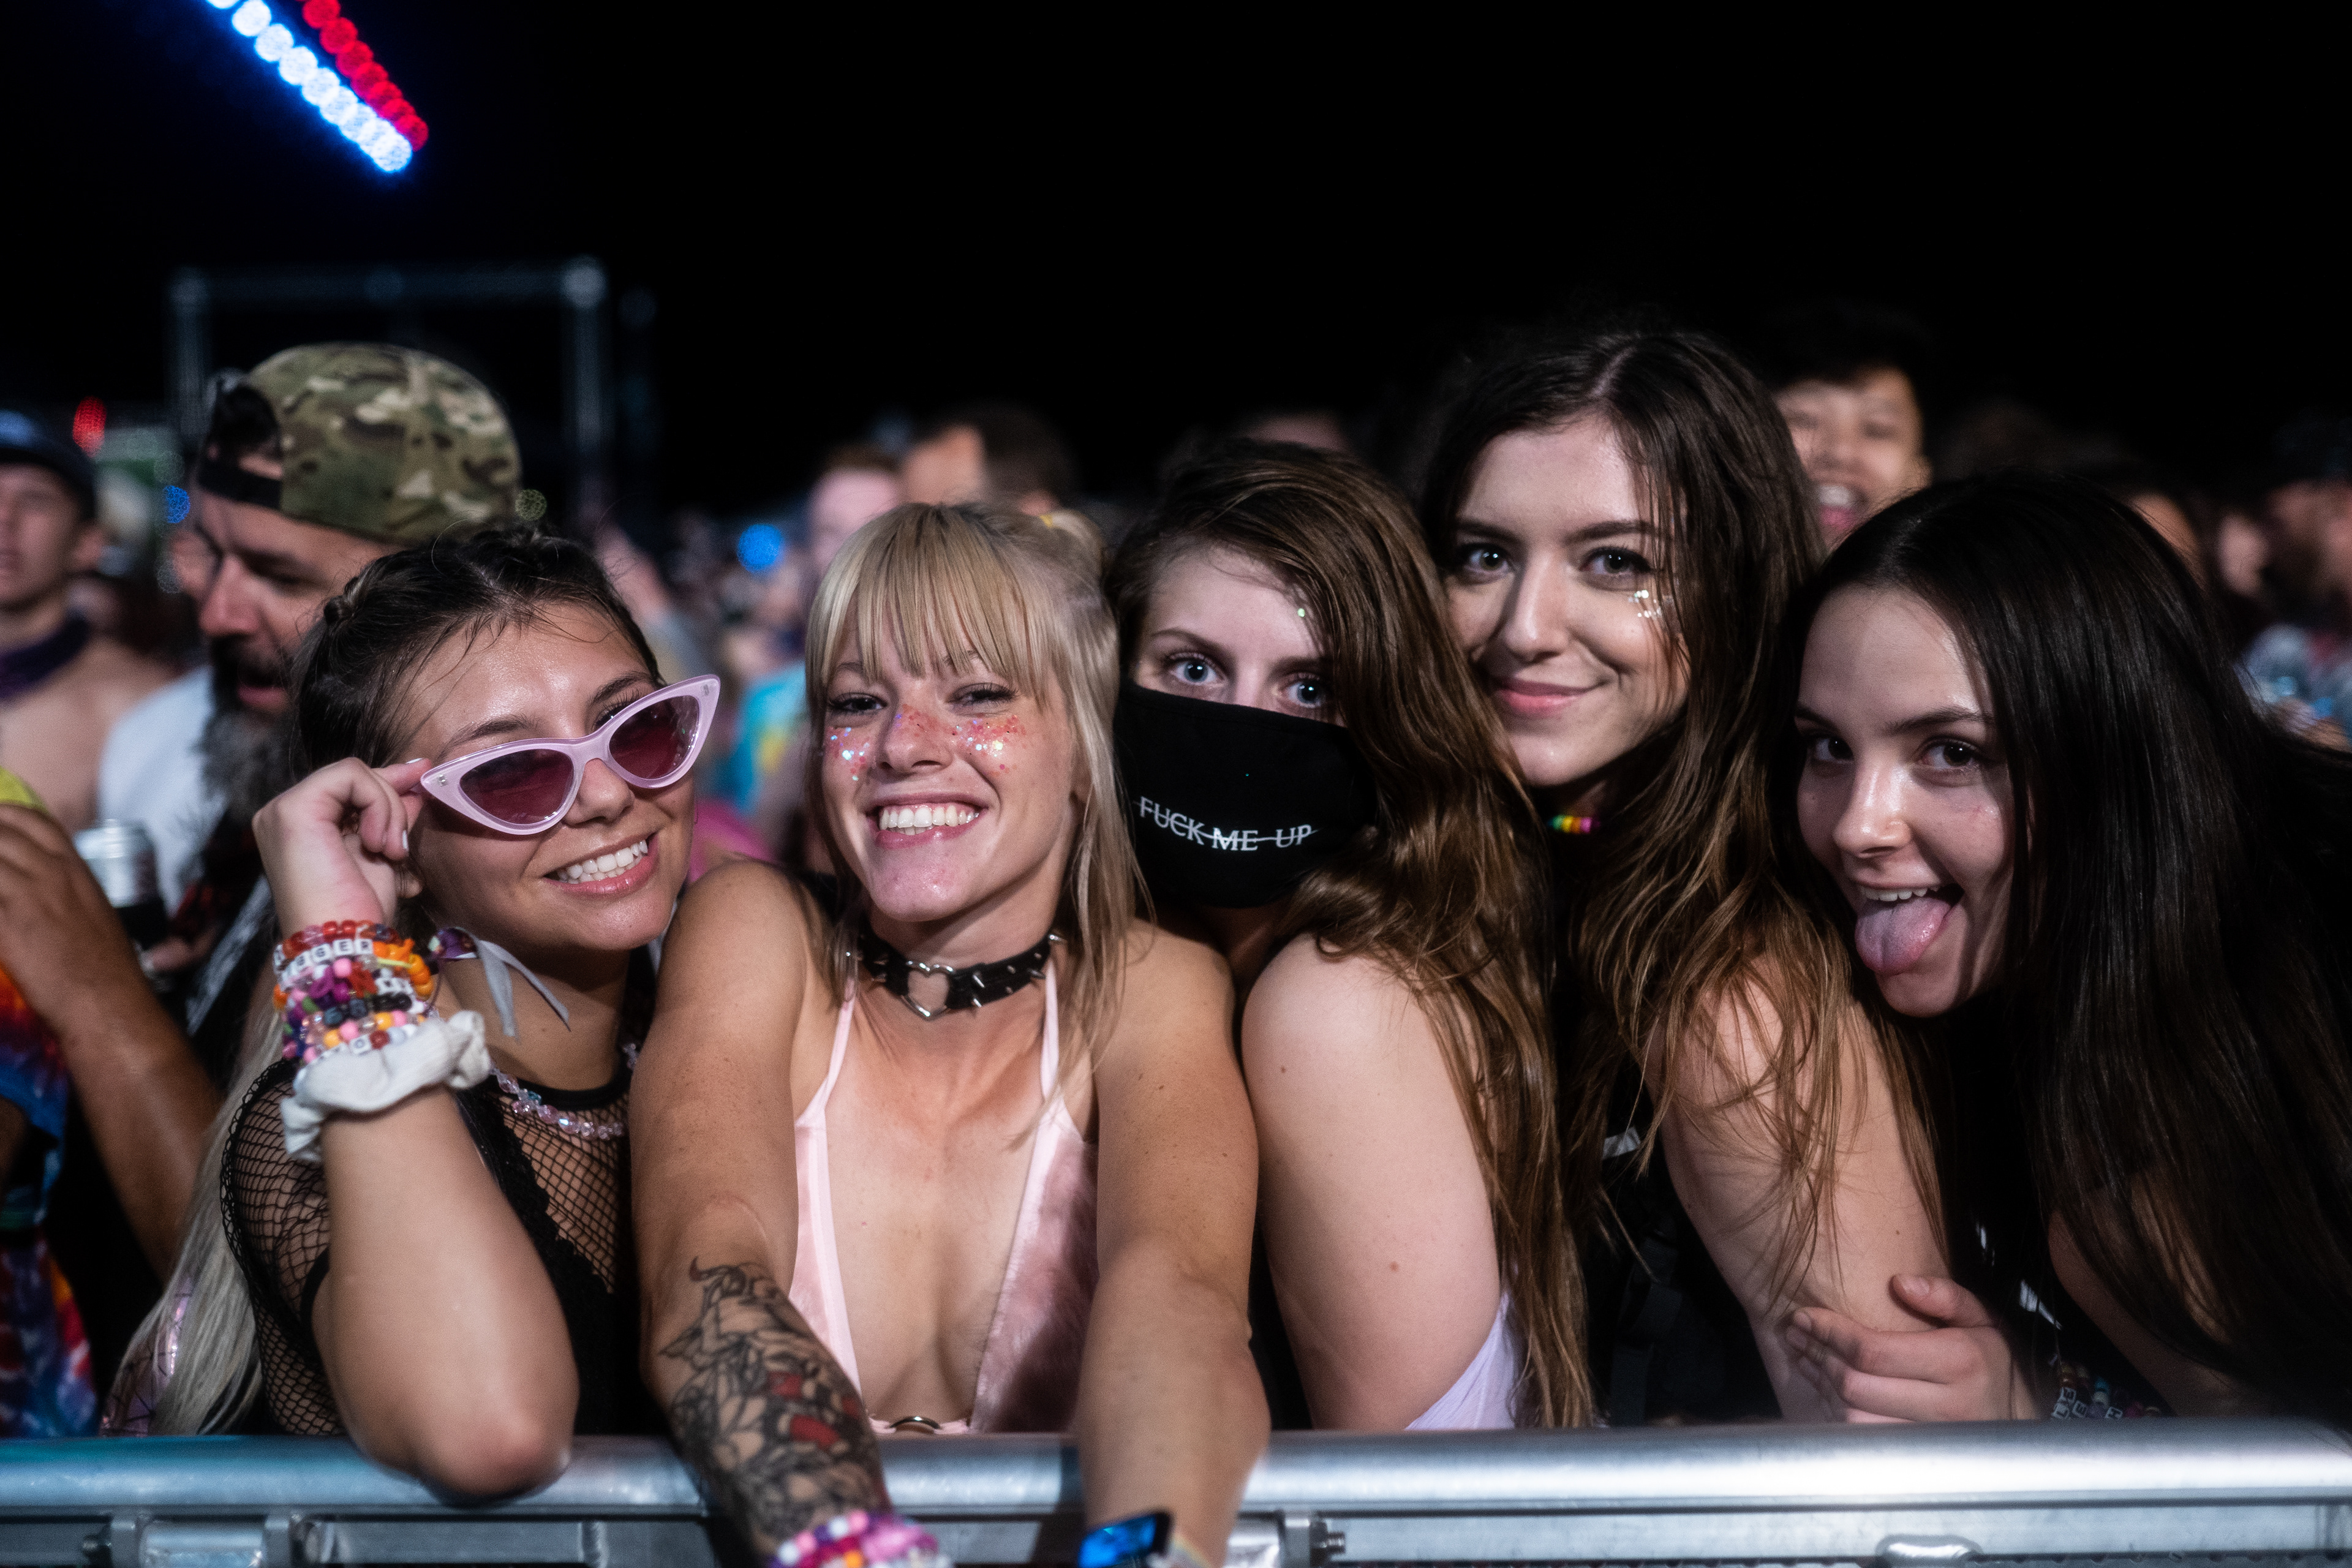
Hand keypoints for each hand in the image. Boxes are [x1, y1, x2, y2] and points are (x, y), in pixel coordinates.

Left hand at [0, 804, 153, 1041]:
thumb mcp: (93, 914)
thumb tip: (36, 890)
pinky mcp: (4, 926)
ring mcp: (25, 897)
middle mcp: (50, 875)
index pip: (33, 820)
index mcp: (75, 870)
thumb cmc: (105, 968)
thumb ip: (64, 891)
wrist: (107, 1002)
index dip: (4, 814)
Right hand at [253, 758, 429, 934]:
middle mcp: (281, 813)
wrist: (345, 944)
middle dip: (392, 800)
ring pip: (355, 773)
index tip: (421, 778)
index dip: (386, 784)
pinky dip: (379, 805)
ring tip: (390, 853)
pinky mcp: (293, 809)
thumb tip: (414, 780)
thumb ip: (391, 814)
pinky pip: (351, 775)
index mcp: (298, 825)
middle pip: (352, 777)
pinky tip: (379, 845)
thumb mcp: (383, 852)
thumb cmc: (361, 911)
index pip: (346, 787)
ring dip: (388, 810)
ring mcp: (282, 810)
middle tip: (401, 846)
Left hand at [1784, 1275, 2035, 1421]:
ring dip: (1822, 1389)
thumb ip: (1946, 1296)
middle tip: (1797, 1335)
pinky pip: (1865, 1442)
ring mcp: (1933, 1439)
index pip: (1873, 1351)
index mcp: (1960, 1362)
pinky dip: (1837, 1417)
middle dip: (1818, 1356)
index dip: (1830, 1332)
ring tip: (1806, 1359)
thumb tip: (1900, 1282)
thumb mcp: (1984, 1319)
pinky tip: (1827, 1392)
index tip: (1804, 1317)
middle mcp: (1947, 1405)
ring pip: (1854, 1419)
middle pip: (1856, 1386)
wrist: (2025, 1421)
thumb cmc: (1994, 1363)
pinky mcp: (1921, 1460)